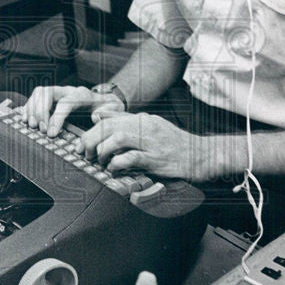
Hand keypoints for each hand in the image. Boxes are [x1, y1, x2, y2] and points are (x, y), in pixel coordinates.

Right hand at [19, 85, 123, 136]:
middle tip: (40, 129)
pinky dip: (28, 107)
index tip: (51, 133)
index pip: (64, 102)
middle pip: (47, 92)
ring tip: (32, 126)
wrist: (106, 100)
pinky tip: (25, 119)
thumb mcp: (114, 110)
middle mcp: (67, 90)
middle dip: (40, 111)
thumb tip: (95, 116)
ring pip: (39, 93)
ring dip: (32, 109)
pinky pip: (35, 98)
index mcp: (81, 94)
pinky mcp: (52, 99)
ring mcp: (58, 93)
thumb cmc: (108, 107)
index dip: (56, 117)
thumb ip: (107, 113)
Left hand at [80, 111, 210, 180]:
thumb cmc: (176, 143)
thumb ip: (126, 121)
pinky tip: (113, 169)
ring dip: (103, 151)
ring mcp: (151, 142)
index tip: (82, 144)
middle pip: (109, 127)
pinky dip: (117, 163)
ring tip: (99, 161)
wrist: (202, 155)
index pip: (109, 119)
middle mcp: (145, 127)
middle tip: (85, 154)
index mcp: (142, 119)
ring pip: (118, 139)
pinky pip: (132, 158)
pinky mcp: (157, 159)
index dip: (90, 132)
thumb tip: (99, 116)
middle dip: (91, 140)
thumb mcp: (151, 126)